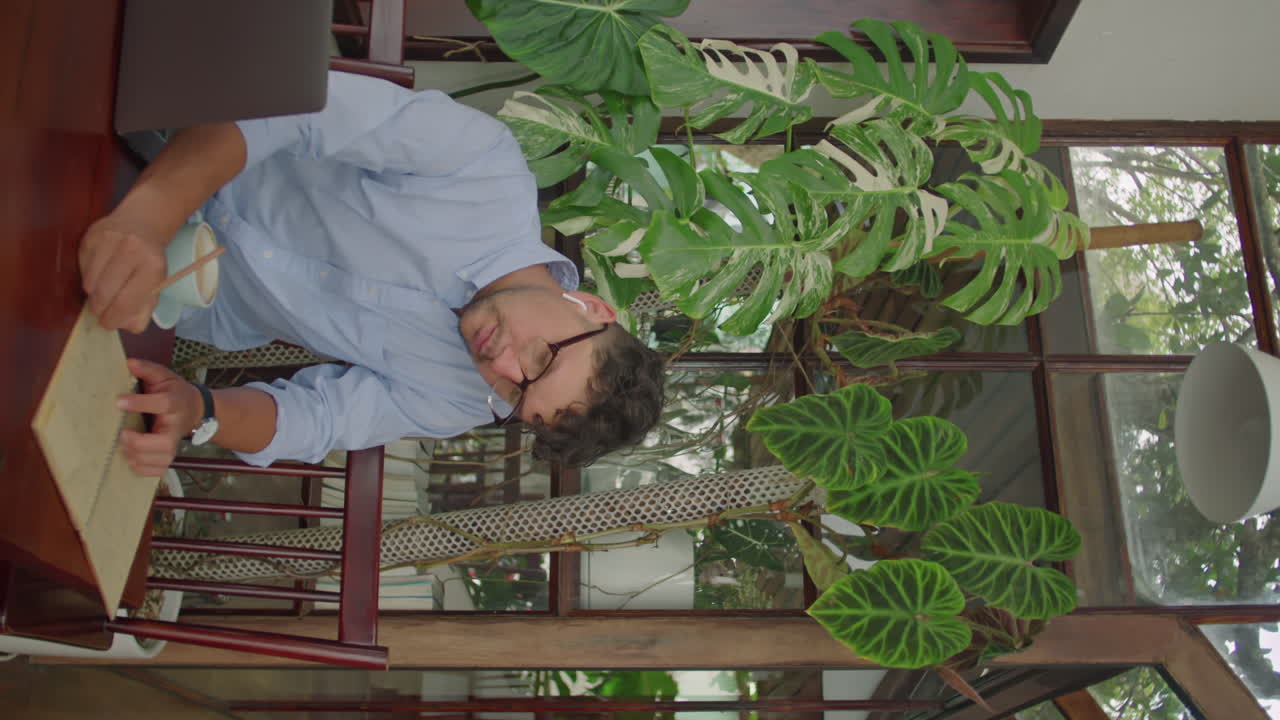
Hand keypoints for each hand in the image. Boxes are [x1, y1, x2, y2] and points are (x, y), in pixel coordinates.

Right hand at [79, 209, 170, 332]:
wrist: (142, 221)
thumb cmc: (150, 259)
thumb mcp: (157, 283)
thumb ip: (144, 307)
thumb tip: (128, 326)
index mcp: (152, 266)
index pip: (126, 302)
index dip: (114, 319)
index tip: (108, 324)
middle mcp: (131, 250)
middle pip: (103, 294)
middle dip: (100, 310)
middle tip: (101, 313)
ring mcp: (109, 241)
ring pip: (89, 283)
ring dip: (93, 294)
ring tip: (103, 290)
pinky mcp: (90, 236)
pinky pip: (81, 268)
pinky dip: (88, 277)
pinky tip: (99, 272)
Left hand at [117, 358, 202, 476]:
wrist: (196, 410)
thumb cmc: (175, 393)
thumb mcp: (164, 376)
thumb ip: (147, 369)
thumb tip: (128, 362)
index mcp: (175, 403)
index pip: (162, 404)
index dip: (140, 404)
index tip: (118, 402)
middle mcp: (176, 426)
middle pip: (164, 442)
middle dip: (140, 442)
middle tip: (122, 434)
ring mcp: (174, 443)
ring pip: (161, 459)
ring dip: (139, 457)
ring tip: (124, 447)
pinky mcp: (169, 455)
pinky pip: (159, 470)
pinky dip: (143, 469)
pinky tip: (132, 460)